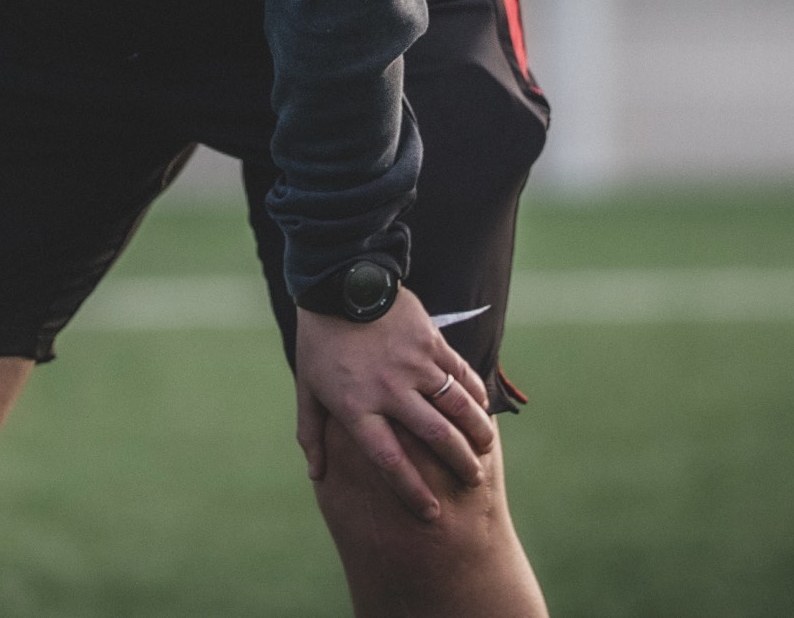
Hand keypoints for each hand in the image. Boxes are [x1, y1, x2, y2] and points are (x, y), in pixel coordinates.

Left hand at [293, 287, 495, 520]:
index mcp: (356, 406)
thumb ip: (312, 433)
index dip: (412, 491)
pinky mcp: (430, 341)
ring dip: (477, 432)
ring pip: (456, 407)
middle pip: (435, 437)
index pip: (389, 460)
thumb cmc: (320, 340)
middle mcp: (389, 389)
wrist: (339, 281)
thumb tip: (316, 475)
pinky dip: (475, 394)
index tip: (430, 513)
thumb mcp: (308, 388)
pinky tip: (483, 409)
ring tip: (485, 450)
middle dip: (459, 464)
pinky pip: (460, 373)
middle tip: (471, 481)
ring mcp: (413, 364)